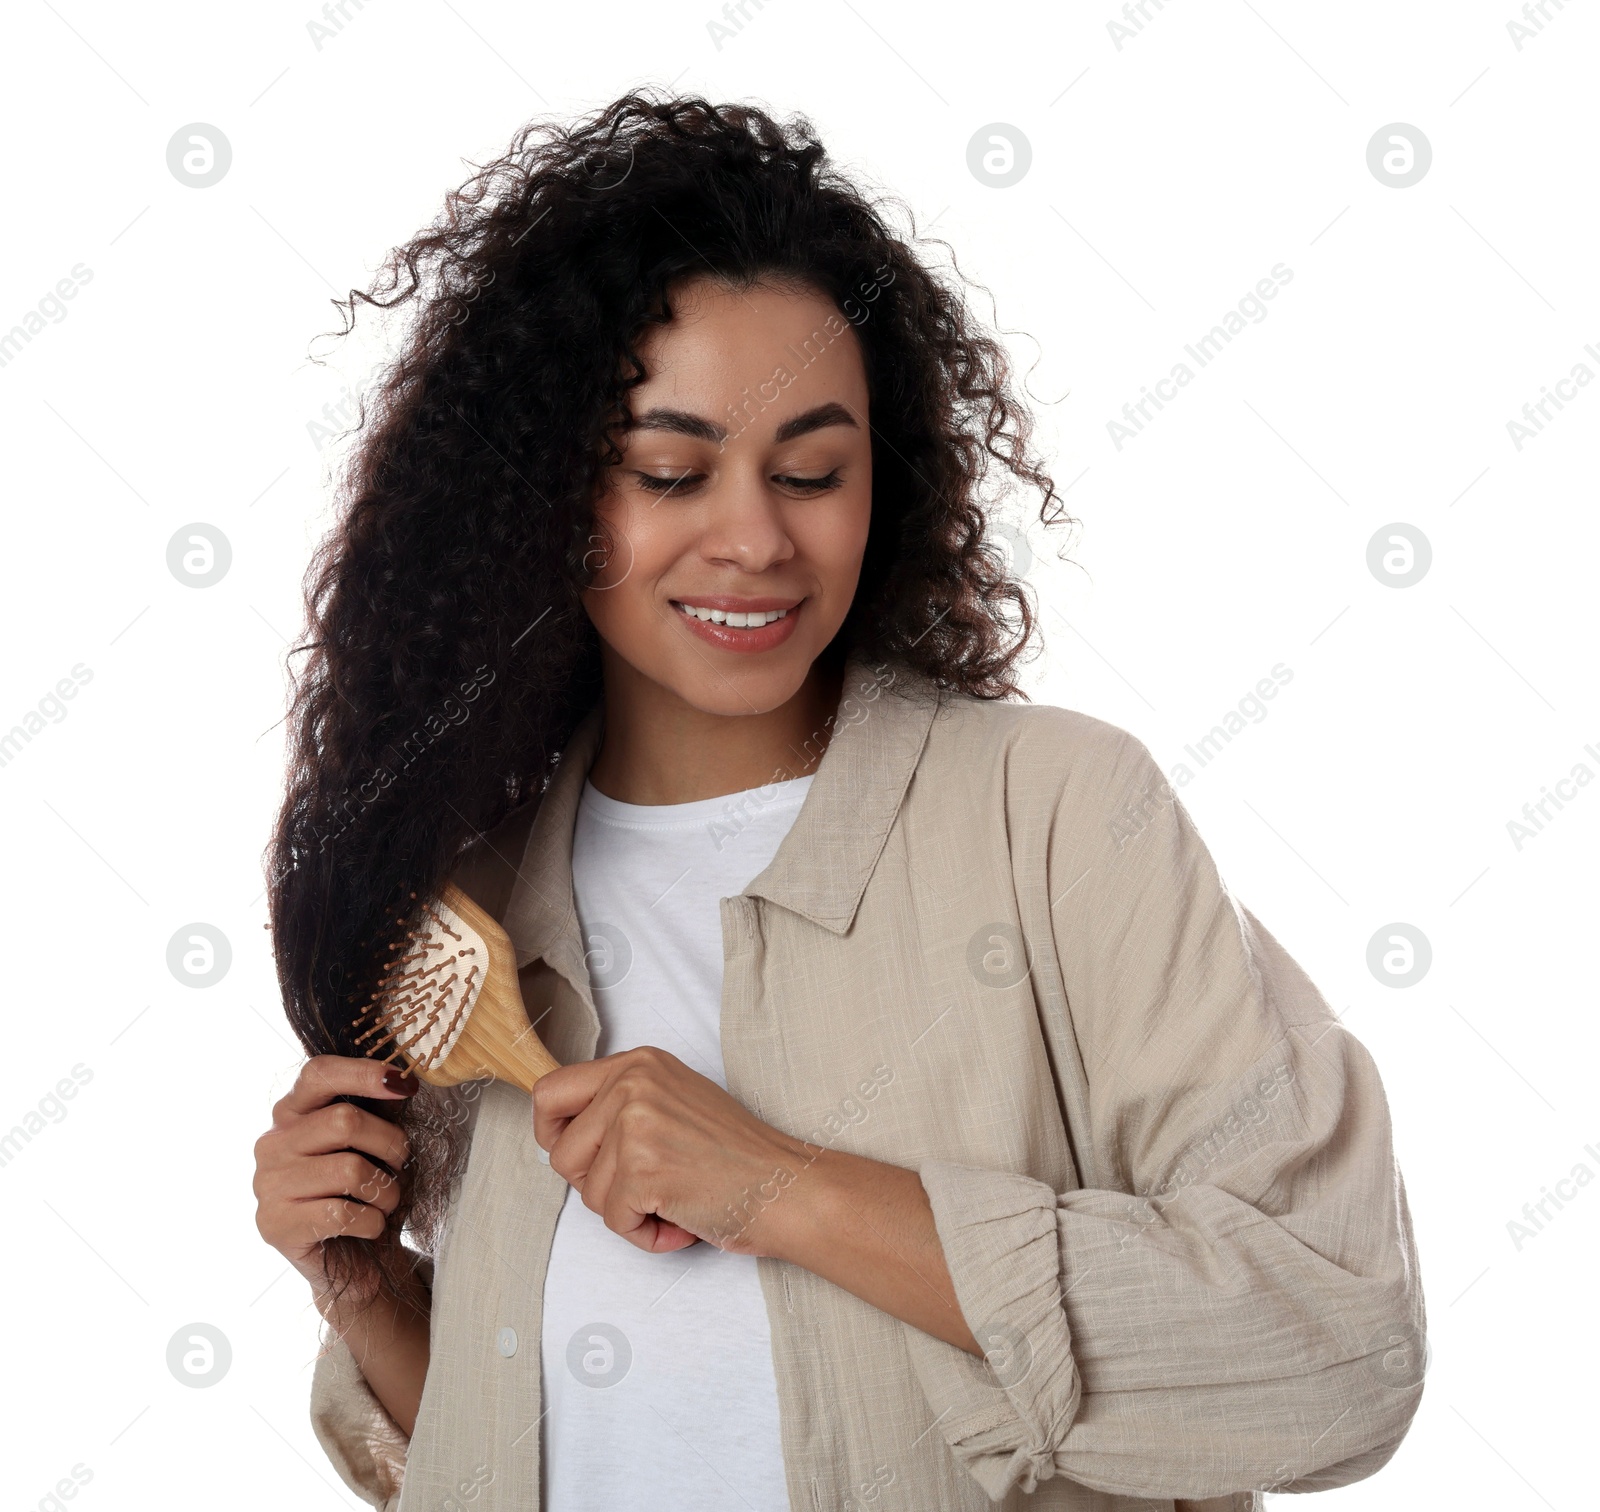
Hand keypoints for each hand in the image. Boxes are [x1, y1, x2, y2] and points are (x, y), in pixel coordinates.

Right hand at [253, 1054, 414, 1289]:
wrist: (355, 1261)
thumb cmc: (368, 1192)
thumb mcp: (375, 1142)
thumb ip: (379, 1109)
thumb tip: (401, 1080)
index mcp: (293, 1111)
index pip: (318, 1073)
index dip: (363, 1073)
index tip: (405, 1084)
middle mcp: (272, 1143)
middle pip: (344, 1121)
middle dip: (390, 1144)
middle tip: (401, 1165)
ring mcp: (268, 1184)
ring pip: (349, 1170)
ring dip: (385, 1191)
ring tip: (385, 1202)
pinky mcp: (274, 1225)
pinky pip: (341, 1214)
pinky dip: (372, 1222)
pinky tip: (370, 1227)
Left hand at [531, 1046, 809, 1255]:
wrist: (785, 1186)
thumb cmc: (736, 1156)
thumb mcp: (673, 1101)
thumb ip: (621, 1105)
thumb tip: (561, 1133)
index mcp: (638, 1062)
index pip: (550, 1092)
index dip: (553, 1134)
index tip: (580, 1156)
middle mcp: (632, 1082)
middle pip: (559, 1151)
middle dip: (592, 1183)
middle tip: (640, 1185)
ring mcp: (636, 1123)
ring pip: (586, 1192)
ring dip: (625, 1211)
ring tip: (671, 1199)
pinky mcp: (643, 1169)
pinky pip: (613, 1220)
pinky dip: (645, 1233)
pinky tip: (681, 1218)